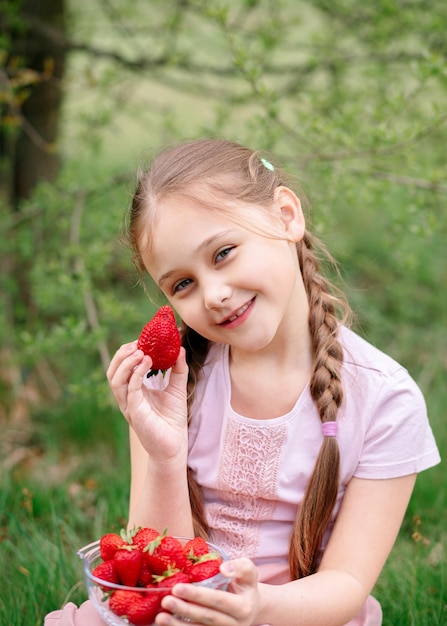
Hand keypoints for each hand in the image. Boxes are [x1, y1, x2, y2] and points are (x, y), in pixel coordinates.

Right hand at [107, 341, 188, 460]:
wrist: (175, 445)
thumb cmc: (173, 419)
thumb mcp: (177, 388)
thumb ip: (177, 368)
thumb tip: (180, 348)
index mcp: (133, 390)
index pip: (122, 367)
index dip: (128, 352)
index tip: (141, 340)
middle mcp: (127, 397)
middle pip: (112, 371)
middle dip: (122, 355)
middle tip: (137, 343)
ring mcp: (128, 405)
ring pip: (115, 380)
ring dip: (125, 362)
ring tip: (140, 351)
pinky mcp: (135, 412)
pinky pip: (130, 390)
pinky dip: (136, 373)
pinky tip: (147, 362)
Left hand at [156, 558, 260, 625]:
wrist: (252, 607)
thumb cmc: (245, 585)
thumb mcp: (249, 572)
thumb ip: (239, 566)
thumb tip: (223, 568)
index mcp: (243, 607)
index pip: (217, 600)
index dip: (197, 595)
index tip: (177, 588)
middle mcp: (234, 624)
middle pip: (206, 617)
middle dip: (184, 609)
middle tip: (165, 601)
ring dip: (178, 625)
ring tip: (161, 618)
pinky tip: (168, 625)